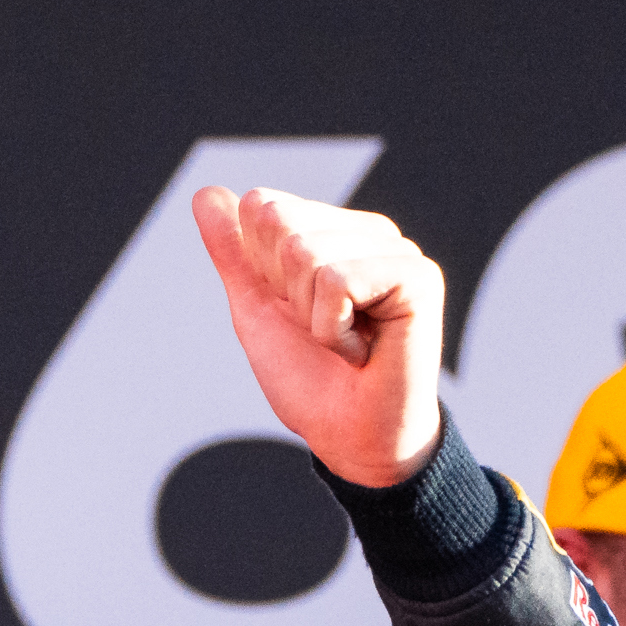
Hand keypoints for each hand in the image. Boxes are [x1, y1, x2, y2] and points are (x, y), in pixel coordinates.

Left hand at [189, 187, 445, 487]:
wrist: (347, 434)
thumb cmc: (309, 377)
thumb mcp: (256, 308)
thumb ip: (234, 251)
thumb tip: (206, 192)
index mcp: (334, 231)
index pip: (262, 206)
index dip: (259, 270)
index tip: (294, 310)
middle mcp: (370, 232)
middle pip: (279, 222)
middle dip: (283, 290)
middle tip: (322, 330)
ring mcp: (398, 251)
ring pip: (306, 251)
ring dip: (310, 315)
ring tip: (345, 341)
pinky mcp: (419, 276)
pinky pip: (336, 280)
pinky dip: (332, 328)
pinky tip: (363, 349)